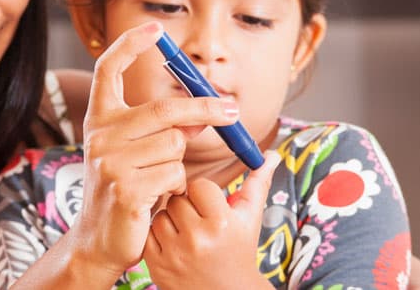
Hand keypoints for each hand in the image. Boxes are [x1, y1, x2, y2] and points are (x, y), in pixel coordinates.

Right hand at [68, 21, 240, 280]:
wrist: (99, 240)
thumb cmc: (124, 190)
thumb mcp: (138, 153)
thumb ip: (163, 129)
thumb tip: (203, 114)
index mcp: (99, 119)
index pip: (107, 70)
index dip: (129, 45)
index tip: (154, 29)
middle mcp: (99, 134)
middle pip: (166, 108)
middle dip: (206, 108)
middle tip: (233, 110)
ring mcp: (109, 161)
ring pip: (175, 144)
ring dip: (179, 164)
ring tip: (158, 182)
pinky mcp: (125, 188)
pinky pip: (174, 174)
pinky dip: (175, 187)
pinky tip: (156, 199)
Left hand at [143, 150, 280, 288]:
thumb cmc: (240, 250)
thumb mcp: (251, 218)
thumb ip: (258, 182)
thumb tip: (271, 154)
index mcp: (222, 223)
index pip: (199, 185)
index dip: (204, 194)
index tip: (210, 206)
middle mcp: (197, 239)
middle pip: (178, 198)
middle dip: (187, 206)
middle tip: (199, 221)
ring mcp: (174, 254)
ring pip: (161, 214)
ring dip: (171, 220)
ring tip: (187, 233)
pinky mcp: (157, 266)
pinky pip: (148, 233)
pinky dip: (158, 236)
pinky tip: (175, 244)